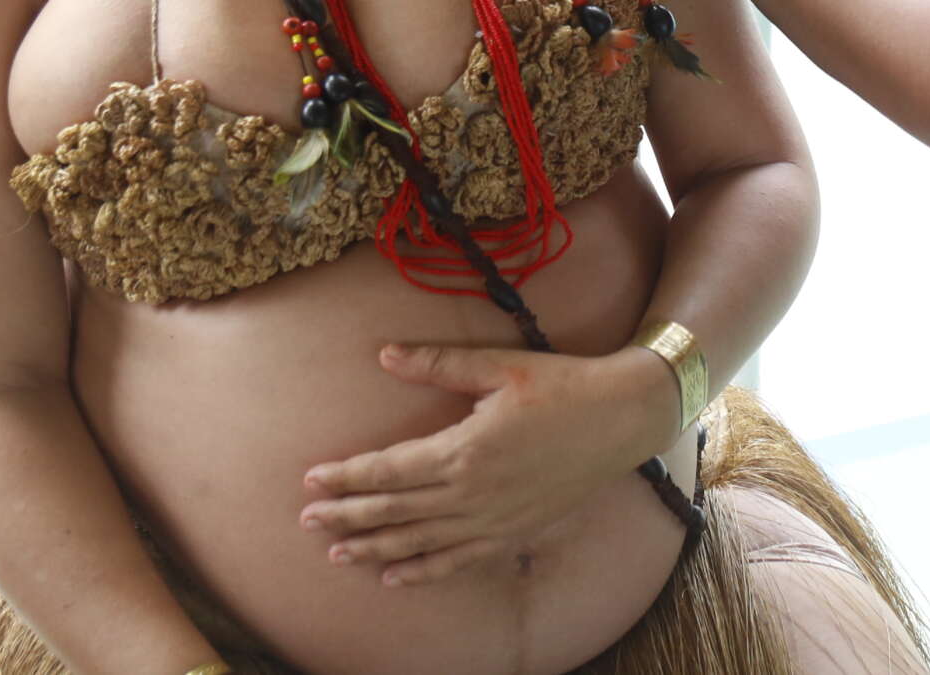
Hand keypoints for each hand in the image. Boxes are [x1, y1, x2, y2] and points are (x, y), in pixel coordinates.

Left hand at [301, 344, 677, 585]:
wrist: (622, 418)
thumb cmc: (562, 386)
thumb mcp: (498, 366)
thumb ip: (437, 364)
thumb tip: (385, 354)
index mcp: (463, 450)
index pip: (388, 470)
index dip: (347, 476)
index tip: (311, 479)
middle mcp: (472, 494)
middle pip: (394, 511)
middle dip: (347, 515)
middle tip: (307, 520)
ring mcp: (492, 520)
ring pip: (419, 542)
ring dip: (374, 547)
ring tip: (336, 552)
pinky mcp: (512, 533)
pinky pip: (458, 560)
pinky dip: (422, 571)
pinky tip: (394, 577)